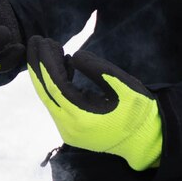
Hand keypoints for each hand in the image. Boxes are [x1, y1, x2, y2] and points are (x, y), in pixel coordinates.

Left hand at [26, 37, 161, 170]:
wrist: (147, 140)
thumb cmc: (139, 111)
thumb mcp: (125, 85)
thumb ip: (99, 70)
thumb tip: (74, 56)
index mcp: (83, 117)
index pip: (56, 85)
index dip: (46, 61)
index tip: (42, 40)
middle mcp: (69, 128)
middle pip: (45, 92)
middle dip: (37, 65)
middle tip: (34, 41)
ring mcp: (68, 133)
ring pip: (49, 99)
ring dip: (46, 75)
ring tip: (50, 49)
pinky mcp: (71, 132)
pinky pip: (57, 106)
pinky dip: (56, 86)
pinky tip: (63, 68)